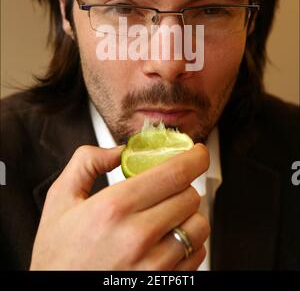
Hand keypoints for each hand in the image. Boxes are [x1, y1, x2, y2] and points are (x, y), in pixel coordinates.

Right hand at [30, 143, 209, 269]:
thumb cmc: (58, 256)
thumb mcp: (59, 200)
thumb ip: (86, 163)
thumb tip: (119, 150)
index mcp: (114, 208)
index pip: (173, 173)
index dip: (194, 158)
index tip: (198, 153)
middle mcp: (137, 237)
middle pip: (190, 196)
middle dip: (183, 186)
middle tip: (168, 189)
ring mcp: (153, 266)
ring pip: (198, 226)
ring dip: (188, 216)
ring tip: (166, 218)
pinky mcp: (163, 285)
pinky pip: (197, 256)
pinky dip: (188, 244)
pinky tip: (165, 242)